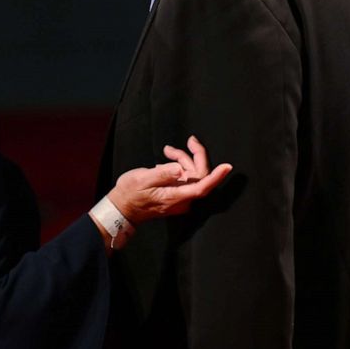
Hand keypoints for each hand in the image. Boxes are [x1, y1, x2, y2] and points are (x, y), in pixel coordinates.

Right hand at [108, 135, 231, 225]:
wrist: (122, 208)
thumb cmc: (130, 193)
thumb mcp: (141, 179)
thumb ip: (162, 174)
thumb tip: (179, 169)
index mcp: (175, 196)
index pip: (201, 187)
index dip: (216, 177)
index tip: (227, 167)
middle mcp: (182, 199)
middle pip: (200, 176)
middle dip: (196, 155)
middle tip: (191, 139)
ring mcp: (180, 198)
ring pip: (192, 175)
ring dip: (183, 159)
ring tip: (167, 150)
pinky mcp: (177, 195)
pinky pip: (185, 178)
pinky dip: (179, 166)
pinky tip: (167, 160)